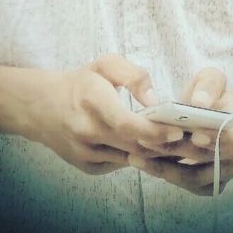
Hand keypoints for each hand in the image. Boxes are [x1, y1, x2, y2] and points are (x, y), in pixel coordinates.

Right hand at [22, 54, 185, 174]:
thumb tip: (154, 100)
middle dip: (164, 145)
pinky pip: (120, 164)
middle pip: (132, 145)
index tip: (177, 130)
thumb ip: (133, 76)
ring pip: (129, 159)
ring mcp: (85, 153)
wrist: (42, 107)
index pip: (125, 123)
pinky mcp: (87, 167)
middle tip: (191, 140)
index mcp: (92, 100)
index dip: (153, 130)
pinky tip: (153, 149)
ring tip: (180, 146)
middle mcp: (86, 130)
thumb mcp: (105, 65)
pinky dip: (138, 158)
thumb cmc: (81, 83)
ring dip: (155, 154)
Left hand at [128, 67, 232, 194]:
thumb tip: (200, 102)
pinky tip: (141, 162)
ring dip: (164, 167)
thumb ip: (208, 86)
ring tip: (137, 154)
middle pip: (208, 159)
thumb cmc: (211, 96)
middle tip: (147, 140)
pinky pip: (185, 184)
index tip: (195, 134)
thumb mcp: (212, 79)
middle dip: (178, 149)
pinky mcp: (208, 185)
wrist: (215, 115)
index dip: (217, 138)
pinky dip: (163, 174)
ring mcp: (223, 174)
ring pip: (194, 177)